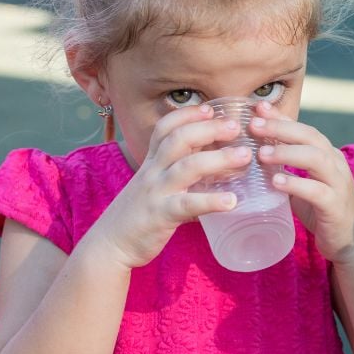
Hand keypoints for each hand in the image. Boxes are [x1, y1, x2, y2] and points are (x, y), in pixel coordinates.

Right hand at [95, 104, 251, 268]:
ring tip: (244, 156)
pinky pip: (187, 205)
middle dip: (208, 128)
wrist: (109, 244)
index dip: (187, 115)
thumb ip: (176, 173)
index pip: (165, 128)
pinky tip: (232, 201)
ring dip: (218, 158)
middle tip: (236, 126)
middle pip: (179, 139)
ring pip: (187, 167)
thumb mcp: (154, 185)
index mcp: (151, 163)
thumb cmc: (138, 214)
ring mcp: (156, 192)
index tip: (211, 108)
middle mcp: (153, 172)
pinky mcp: (160, 215)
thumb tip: (212, 164)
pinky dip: (211, 201)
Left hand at [249, 102, 353, 262]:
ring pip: (316, 158)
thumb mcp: (303, 183)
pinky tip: (277, 182)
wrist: (351, 241)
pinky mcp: (335, 206)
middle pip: (310, 137)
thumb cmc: (322, 209)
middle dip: (281, 128)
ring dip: (287, 153)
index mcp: (327, 155)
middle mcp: (335, 164)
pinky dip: (296, 184)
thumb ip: (286, 169)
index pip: (304, 129)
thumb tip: (252, 155)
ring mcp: (338, 184)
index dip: (282, 117)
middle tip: (254, 126)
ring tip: (262, 154)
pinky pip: (317, 191)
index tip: (258, 108)